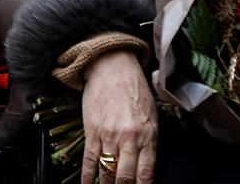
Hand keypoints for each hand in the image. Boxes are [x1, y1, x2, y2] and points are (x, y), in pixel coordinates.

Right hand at [80, 50, 156, 183]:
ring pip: (107, 172)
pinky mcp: (92, 131)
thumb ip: (149, 142)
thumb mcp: (152, 115)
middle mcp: (129, 138)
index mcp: (148, 134)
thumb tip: (145, 167)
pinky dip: (88, 177)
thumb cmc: (134, 88)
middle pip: (126, 177)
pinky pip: (89, 161)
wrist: (113, 66)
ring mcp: (109, 135)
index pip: (146, 173)